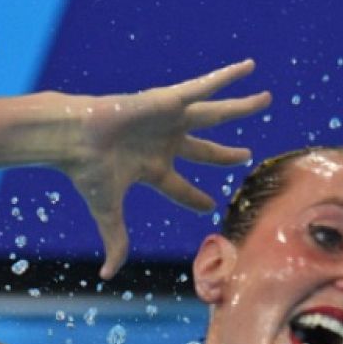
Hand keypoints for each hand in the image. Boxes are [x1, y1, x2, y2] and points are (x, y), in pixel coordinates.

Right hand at [61, 60, 270, 278]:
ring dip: (241, 108)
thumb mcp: (107, 210)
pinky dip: (227, 77)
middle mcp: (164, 143)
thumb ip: (115, 239)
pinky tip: (250, 67)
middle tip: (245, 155)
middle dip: (225, 155)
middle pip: (205, 150)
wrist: (76, 138)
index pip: (180, 188)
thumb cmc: (88, 172)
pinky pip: (205, 87)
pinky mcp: (169, 100)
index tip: (210, 205)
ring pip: (215, 115)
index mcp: (150, 169)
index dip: (196, 199)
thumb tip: (107, 275)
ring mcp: (169, 120)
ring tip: (266, 101)